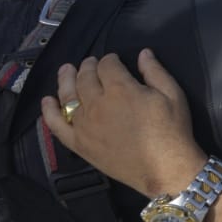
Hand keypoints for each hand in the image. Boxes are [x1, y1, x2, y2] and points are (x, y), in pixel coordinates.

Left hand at [41, 50, 206, 198]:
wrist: (164, 168)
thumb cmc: (172, 130)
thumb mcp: (173, 95)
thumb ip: (155, 71)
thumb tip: (143, 53)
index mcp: (121, 89)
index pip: (107, 65)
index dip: (110, 59)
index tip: (114, 60)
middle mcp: (97, 103)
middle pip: (85, 77)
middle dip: (88, 66)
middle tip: (91, 62)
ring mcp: (84, 124)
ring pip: (68, 96)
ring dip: (65, 79)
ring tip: (66, 70)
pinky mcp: (79, 143)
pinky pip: (57, 125)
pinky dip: (49, 112)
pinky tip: (48, 102)